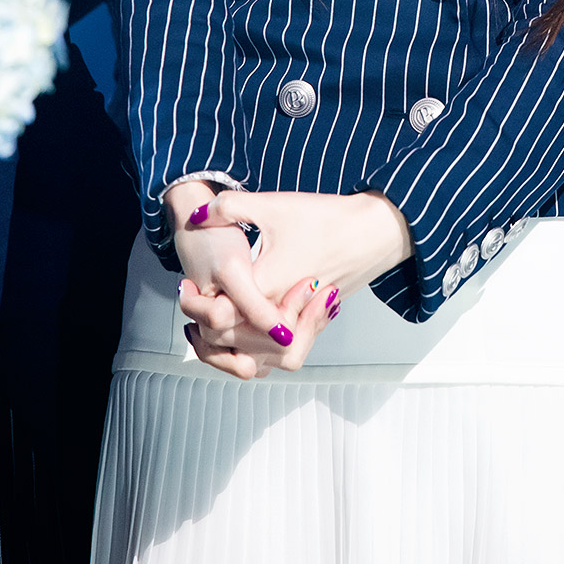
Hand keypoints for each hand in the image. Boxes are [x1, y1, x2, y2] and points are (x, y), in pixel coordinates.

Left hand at [176, 187, 411, 377]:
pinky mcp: (315, 324)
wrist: (375, 230)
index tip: (188, 287)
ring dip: (236, 346)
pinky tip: (251, 327)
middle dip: (211, 330)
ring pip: (261, 357)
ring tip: (216, 324)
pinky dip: (264, 348)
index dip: (197, 307)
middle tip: (196, 309)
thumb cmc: (327, 218)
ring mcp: (301, 323)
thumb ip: (230, 207)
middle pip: (234, 343)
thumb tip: (197, 212)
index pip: (218, 318)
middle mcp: (283, 313)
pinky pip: (283, 353)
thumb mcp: (274, 205)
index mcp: (266, 287)